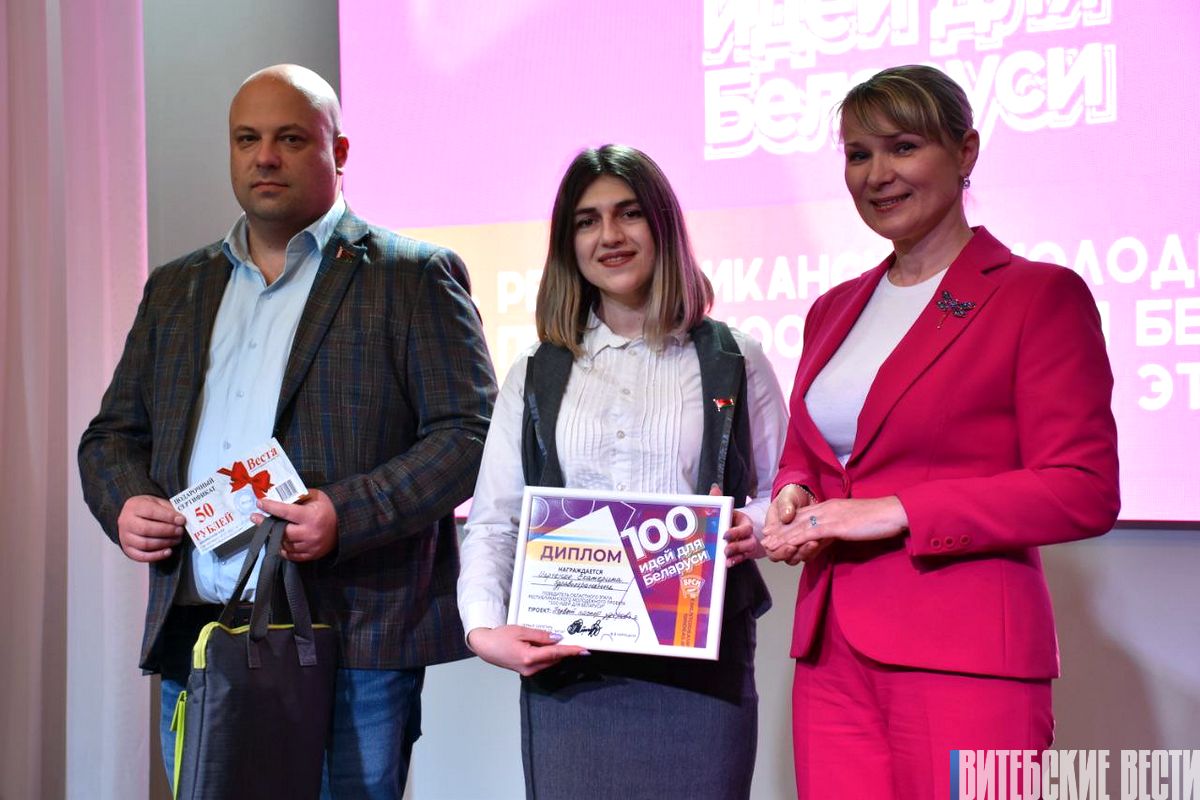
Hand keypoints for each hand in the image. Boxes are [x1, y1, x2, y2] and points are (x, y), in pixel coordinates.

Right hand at [117, 495, 184, 562]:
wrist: (129, 516)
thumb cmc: (145, 509)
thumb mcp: (156, 502)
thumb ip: (168, 509)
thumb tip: (181, 519)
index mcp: (134, 507)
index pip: (151, 512)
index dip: (168, 517)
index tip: (181, 520)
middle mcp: (126, 522)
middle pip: (147, 529)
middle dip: (167, 531)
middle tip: (180, 531)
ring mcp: (125, 537)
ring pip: (145, 544)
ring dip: (165, 543)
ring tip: (177, 539)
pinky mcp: (128, 549)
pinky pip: (141, 556)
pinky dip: (157, 555)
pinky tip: (168, 551)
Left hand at [254, 489, 337, 561]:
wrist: (346, 524)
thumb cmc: (329, 507)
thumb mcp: (315, 497)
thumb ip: (298, 498)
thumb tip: (279, 497)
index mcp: (311, 517)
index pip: (286, 512)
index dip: (271, 507)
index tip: (260, 503)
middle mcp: (310, 533)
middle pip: (282, 532)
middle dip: (266, 524)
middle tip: (255, 518)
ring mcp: (310, 546)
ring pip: (285, 544)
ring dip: (274, 536)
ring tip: (267, 529)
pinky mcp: (311, 555)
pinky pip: (291, 555)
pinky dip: (283, 548)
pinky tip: (278, 541)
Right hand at [466, 625, 588, 675]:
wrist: (485, 647)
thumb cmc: (500, 637)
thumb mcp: (521, 631)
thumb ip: (541, 635)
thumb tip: (557, 638)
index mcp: (529, 657)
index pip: (556, 653)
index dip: (571, 651)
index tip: (584, 650)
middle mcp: (530, 668)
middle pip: (555, 659)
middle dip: (566, 651)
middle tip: (577, 641)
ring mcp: (528, 671)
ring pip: (550, 662)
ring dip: (557, 653)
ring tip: (562, 641)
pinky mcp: (527, 671)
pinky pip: (543, 663)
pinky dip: (549, 656)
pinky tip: (548, 646)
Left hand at [711, 485, 764, 566]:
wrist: (736, 529)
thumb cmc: (730, 519)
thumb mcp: (726, 510)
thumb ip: (720, 500)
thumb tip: (714, 489)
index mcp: (744, 522)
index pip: (746, 527)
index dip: (737, 532)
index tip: (725, 534)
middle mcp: (748, 534)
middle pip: (749, 541)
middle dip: (738, 545)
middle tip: (725, 548)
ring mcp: (747, 544)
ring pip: (748, 550)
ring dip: (737, 554)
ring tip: (726, 556)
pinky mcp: (744, 554)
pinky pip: (743, 558)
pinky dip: (736, 561)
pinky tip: (728, 563)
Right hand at [762, 484, 820, 563]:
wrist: (806, 495)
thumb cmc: (792, 496)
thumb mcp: (786, 497)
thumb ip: (785, 506)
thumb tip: (785, 518)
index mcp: (773, 532)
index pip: (771, 550)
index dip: (779, 551)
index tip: (789, 545)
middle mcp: (784, 541)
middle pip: (785, 557)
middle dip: (792, 553)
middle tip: (798, 546)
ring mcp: (797, 544)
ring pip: (799, 557)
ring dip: (805, 551)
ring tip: (813, 542)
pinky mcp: (810, 544)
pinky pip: (812, 552)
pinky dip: (815, 548)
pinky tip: (820, 540)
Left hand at [763, 496, 907, 565]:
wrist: (894, 512)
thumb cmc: (878, 519)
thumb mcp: (854, 522)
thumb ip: (841, 526)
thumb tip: (832, 535)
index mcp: (831, 507)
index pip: (805, 514)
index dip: (788, 523)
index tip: (775, 531)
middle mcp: (827, 508)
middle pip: (798, 520)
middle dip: (780, 530)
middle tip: (764, 539)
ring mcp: (831, 515)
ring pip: (800, 526)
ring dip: (783, 536)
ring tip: (769, 544)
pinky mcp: (836, 525)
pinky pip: (812, 533)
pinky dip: (797, 539)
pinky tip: (787, 545)